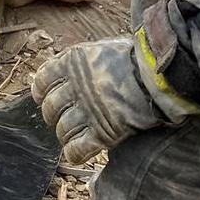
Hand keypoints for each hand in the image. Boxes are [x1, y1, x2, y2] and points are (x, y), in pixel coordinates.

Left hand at [32, 35, 197, 163]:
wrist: (159, 75)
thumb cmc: (137, 57)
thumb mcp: (105, 46)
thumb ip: (88, 58)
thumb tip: (84, 63)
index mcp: (72, 62)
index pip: (42, 79)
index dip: (40, 91)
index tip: (42, 97)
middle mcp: (74, 86)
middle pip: (50, 108)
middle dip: (52, 116)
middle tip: (60, 120)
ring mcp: (87, 111)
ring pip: (62, 130)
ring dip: (64, 136)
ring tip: (72, 137)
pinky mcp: (102, 132)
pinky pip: (77, 149)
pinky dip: (74, 153)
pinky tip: (77, 153)